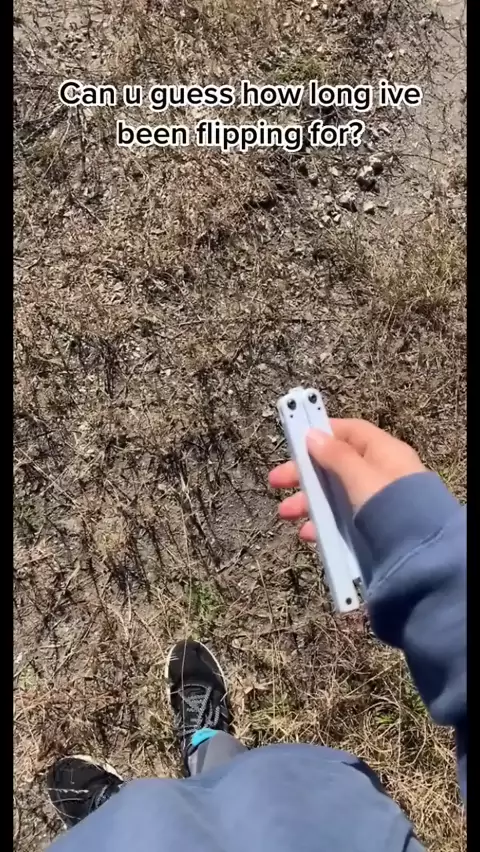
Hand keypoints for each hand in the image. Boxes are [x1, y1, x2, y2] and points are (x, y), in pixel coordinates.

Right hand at [269, 418, 425, 541]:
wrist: (418, 554)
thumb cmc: (390, 506)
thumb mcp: (359, 475)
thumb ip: (335, 456)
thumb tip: (313, 435)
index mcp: (383, 452)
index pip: (349, 432)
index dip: (321, 433)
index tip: (295, 441)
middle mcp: (379, 474)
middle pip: (335, 466)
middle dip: (304, 474)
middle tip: (276, 481)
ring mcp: (375, 502)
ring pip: (334, 496)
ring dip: (308, 502)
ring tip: (286, 514)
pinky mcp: (371, 528)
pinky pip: (341, 521)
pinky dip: (323, 525)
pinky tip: (308, 534)